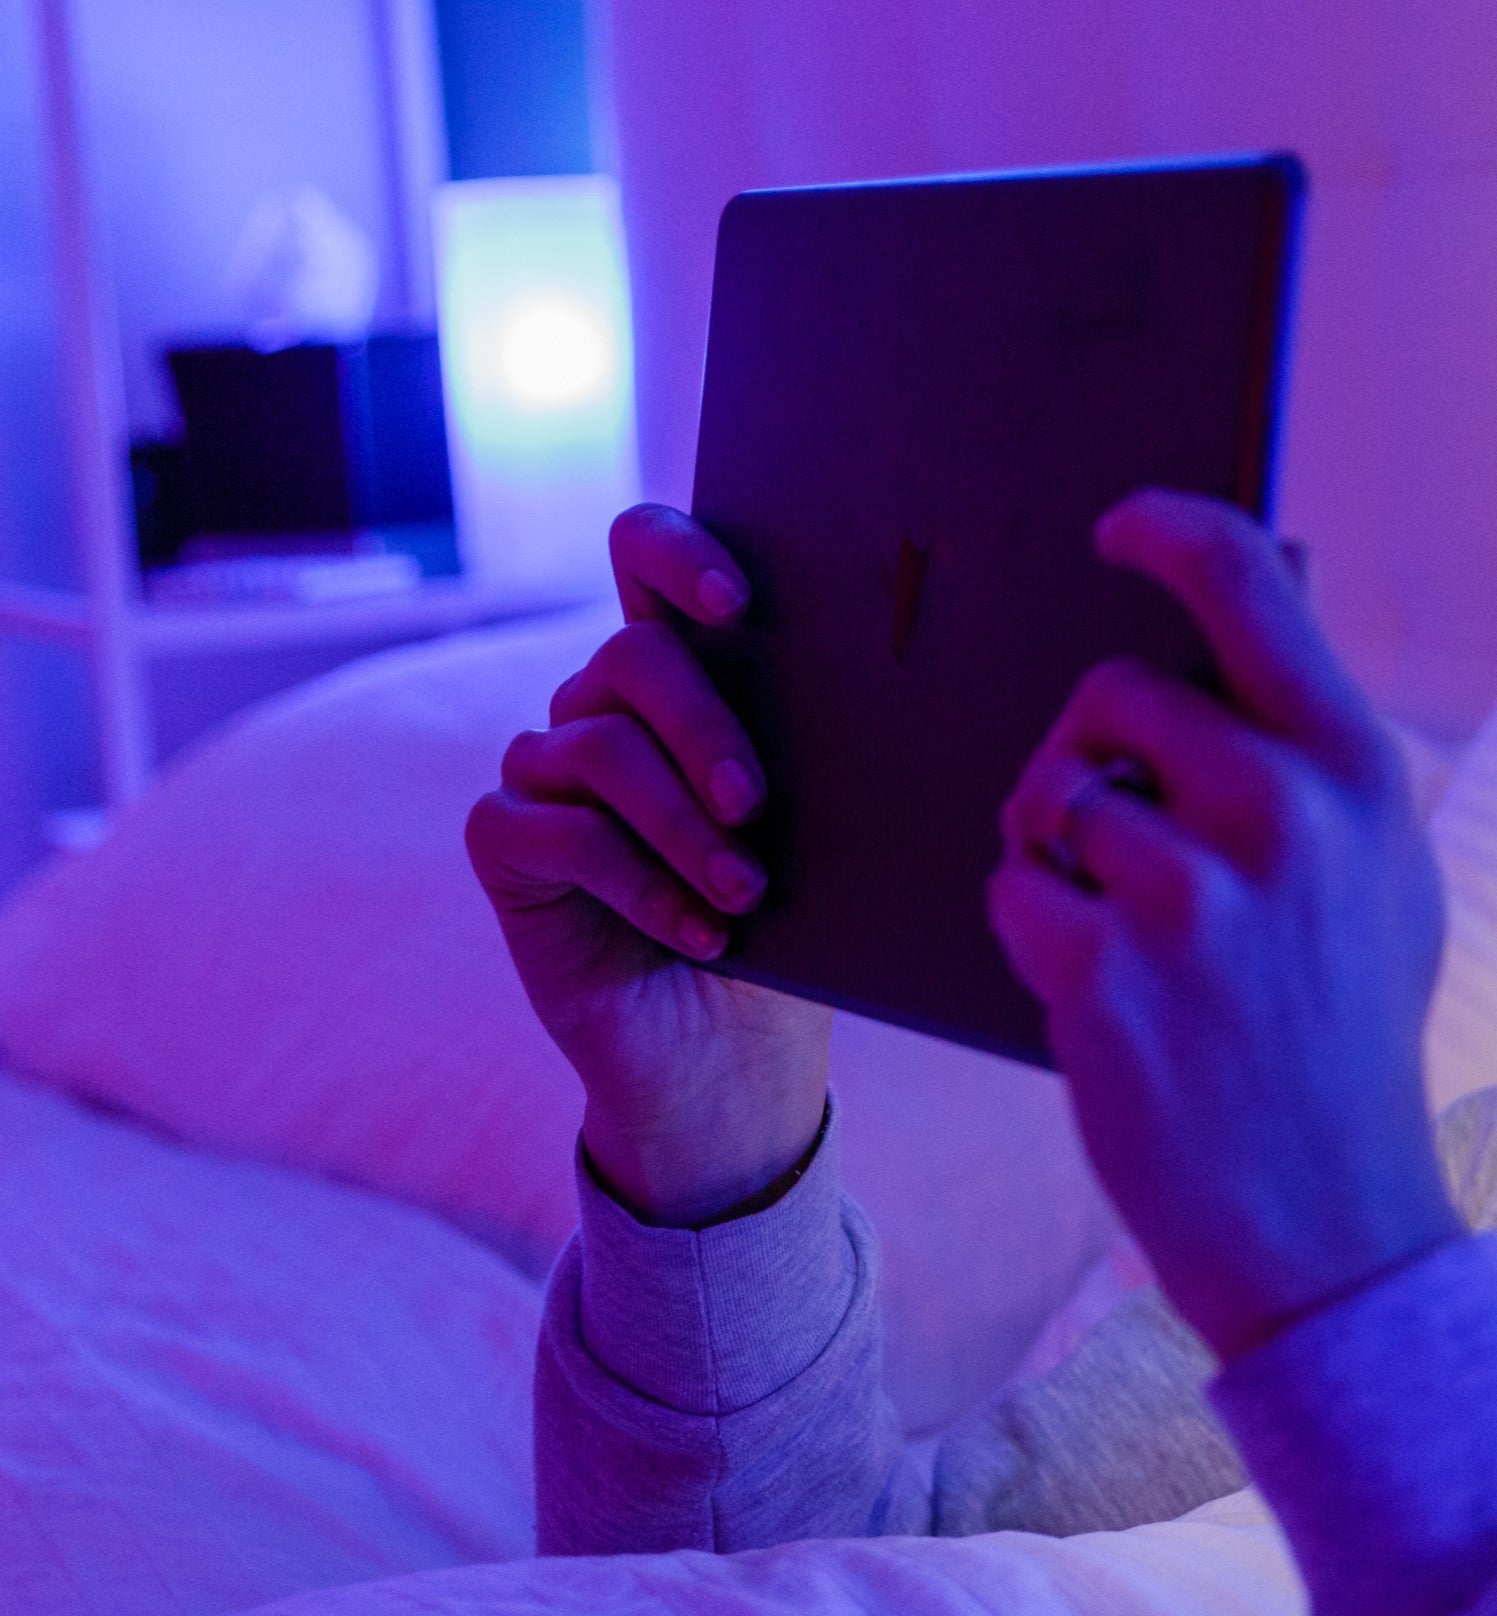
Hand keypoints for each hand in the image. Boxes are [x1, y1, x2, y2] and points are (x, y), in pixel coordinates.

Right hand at [466, 503, 830, 1225]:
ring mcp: (547, 773)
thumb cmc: (792, 933)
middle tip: (755, 802)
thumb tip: (870, 692)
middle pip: (630, 654)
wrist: (735, 1062)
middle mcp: (606, 711)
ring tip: (745, 891)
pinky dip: (636, 881)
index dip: (676, 553)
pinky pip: (555, 830)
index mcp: (688, 680)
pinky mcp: (507, 846)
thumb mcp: (817, 835)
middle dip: (702, 722)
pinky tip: (700, 931)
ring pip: (597, 746)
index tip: (737, 602)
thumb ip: (805, 754)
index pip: (646, 560)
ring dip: (681, 825)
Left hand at [984, 494, 1459, 1362]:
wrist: (1328, 1221)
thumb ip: (1318, 764)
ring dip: (1057, 853)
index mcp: (1357, 771)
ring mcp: (1191, 891)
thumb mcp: (1384, 881)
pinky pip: (1016, 889)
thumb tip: (1244, 636)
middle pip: (1112, 694)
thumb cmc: (1344, 1044)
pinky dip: (1035, 935)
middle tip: (1114, 839)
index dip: (1169, 532)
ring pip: (1052, 796)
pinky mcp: (1104, 968)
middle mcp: (1281, 810)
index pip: (1248, 584)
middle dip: (1088, 756)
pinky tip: (1100, 995)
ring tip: (1123, 936)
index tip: (1116, 531)